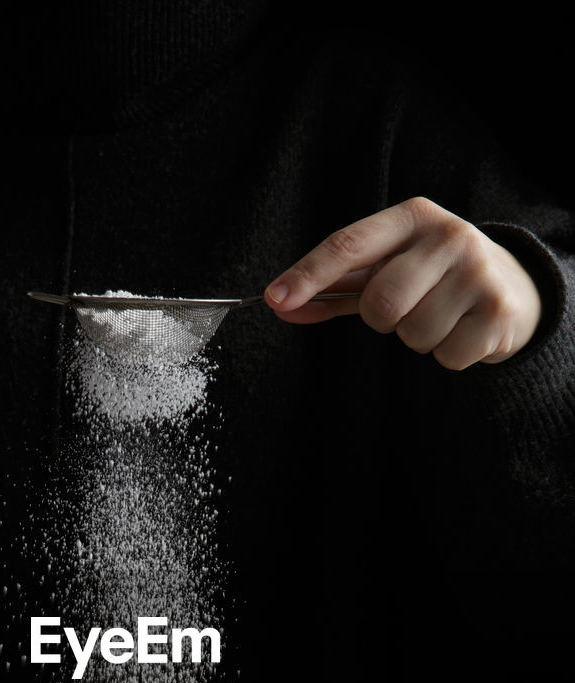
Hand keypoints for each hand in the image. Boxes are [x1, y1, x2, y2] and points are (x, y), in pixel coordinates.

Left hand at [265, 197, 541, 369]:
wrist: (515, 288)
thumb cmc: (433, 277)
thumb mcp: (387, 267)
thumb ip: (334, 286)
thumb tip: (279, 304)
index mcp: (413, 217)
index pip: (349, 244)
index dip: (308, 275)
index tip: (274, 300)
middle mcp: (449, 235)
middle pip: (379, 302)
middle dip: (381, 319)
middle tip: (406, 308)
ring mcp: (478, 272)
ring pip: (411, 333)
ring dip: (416, 338)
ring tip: (440, 316)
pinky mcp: (498, 312)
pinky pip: (444, 356)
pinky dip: (447, 355)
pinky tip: (463, 331)